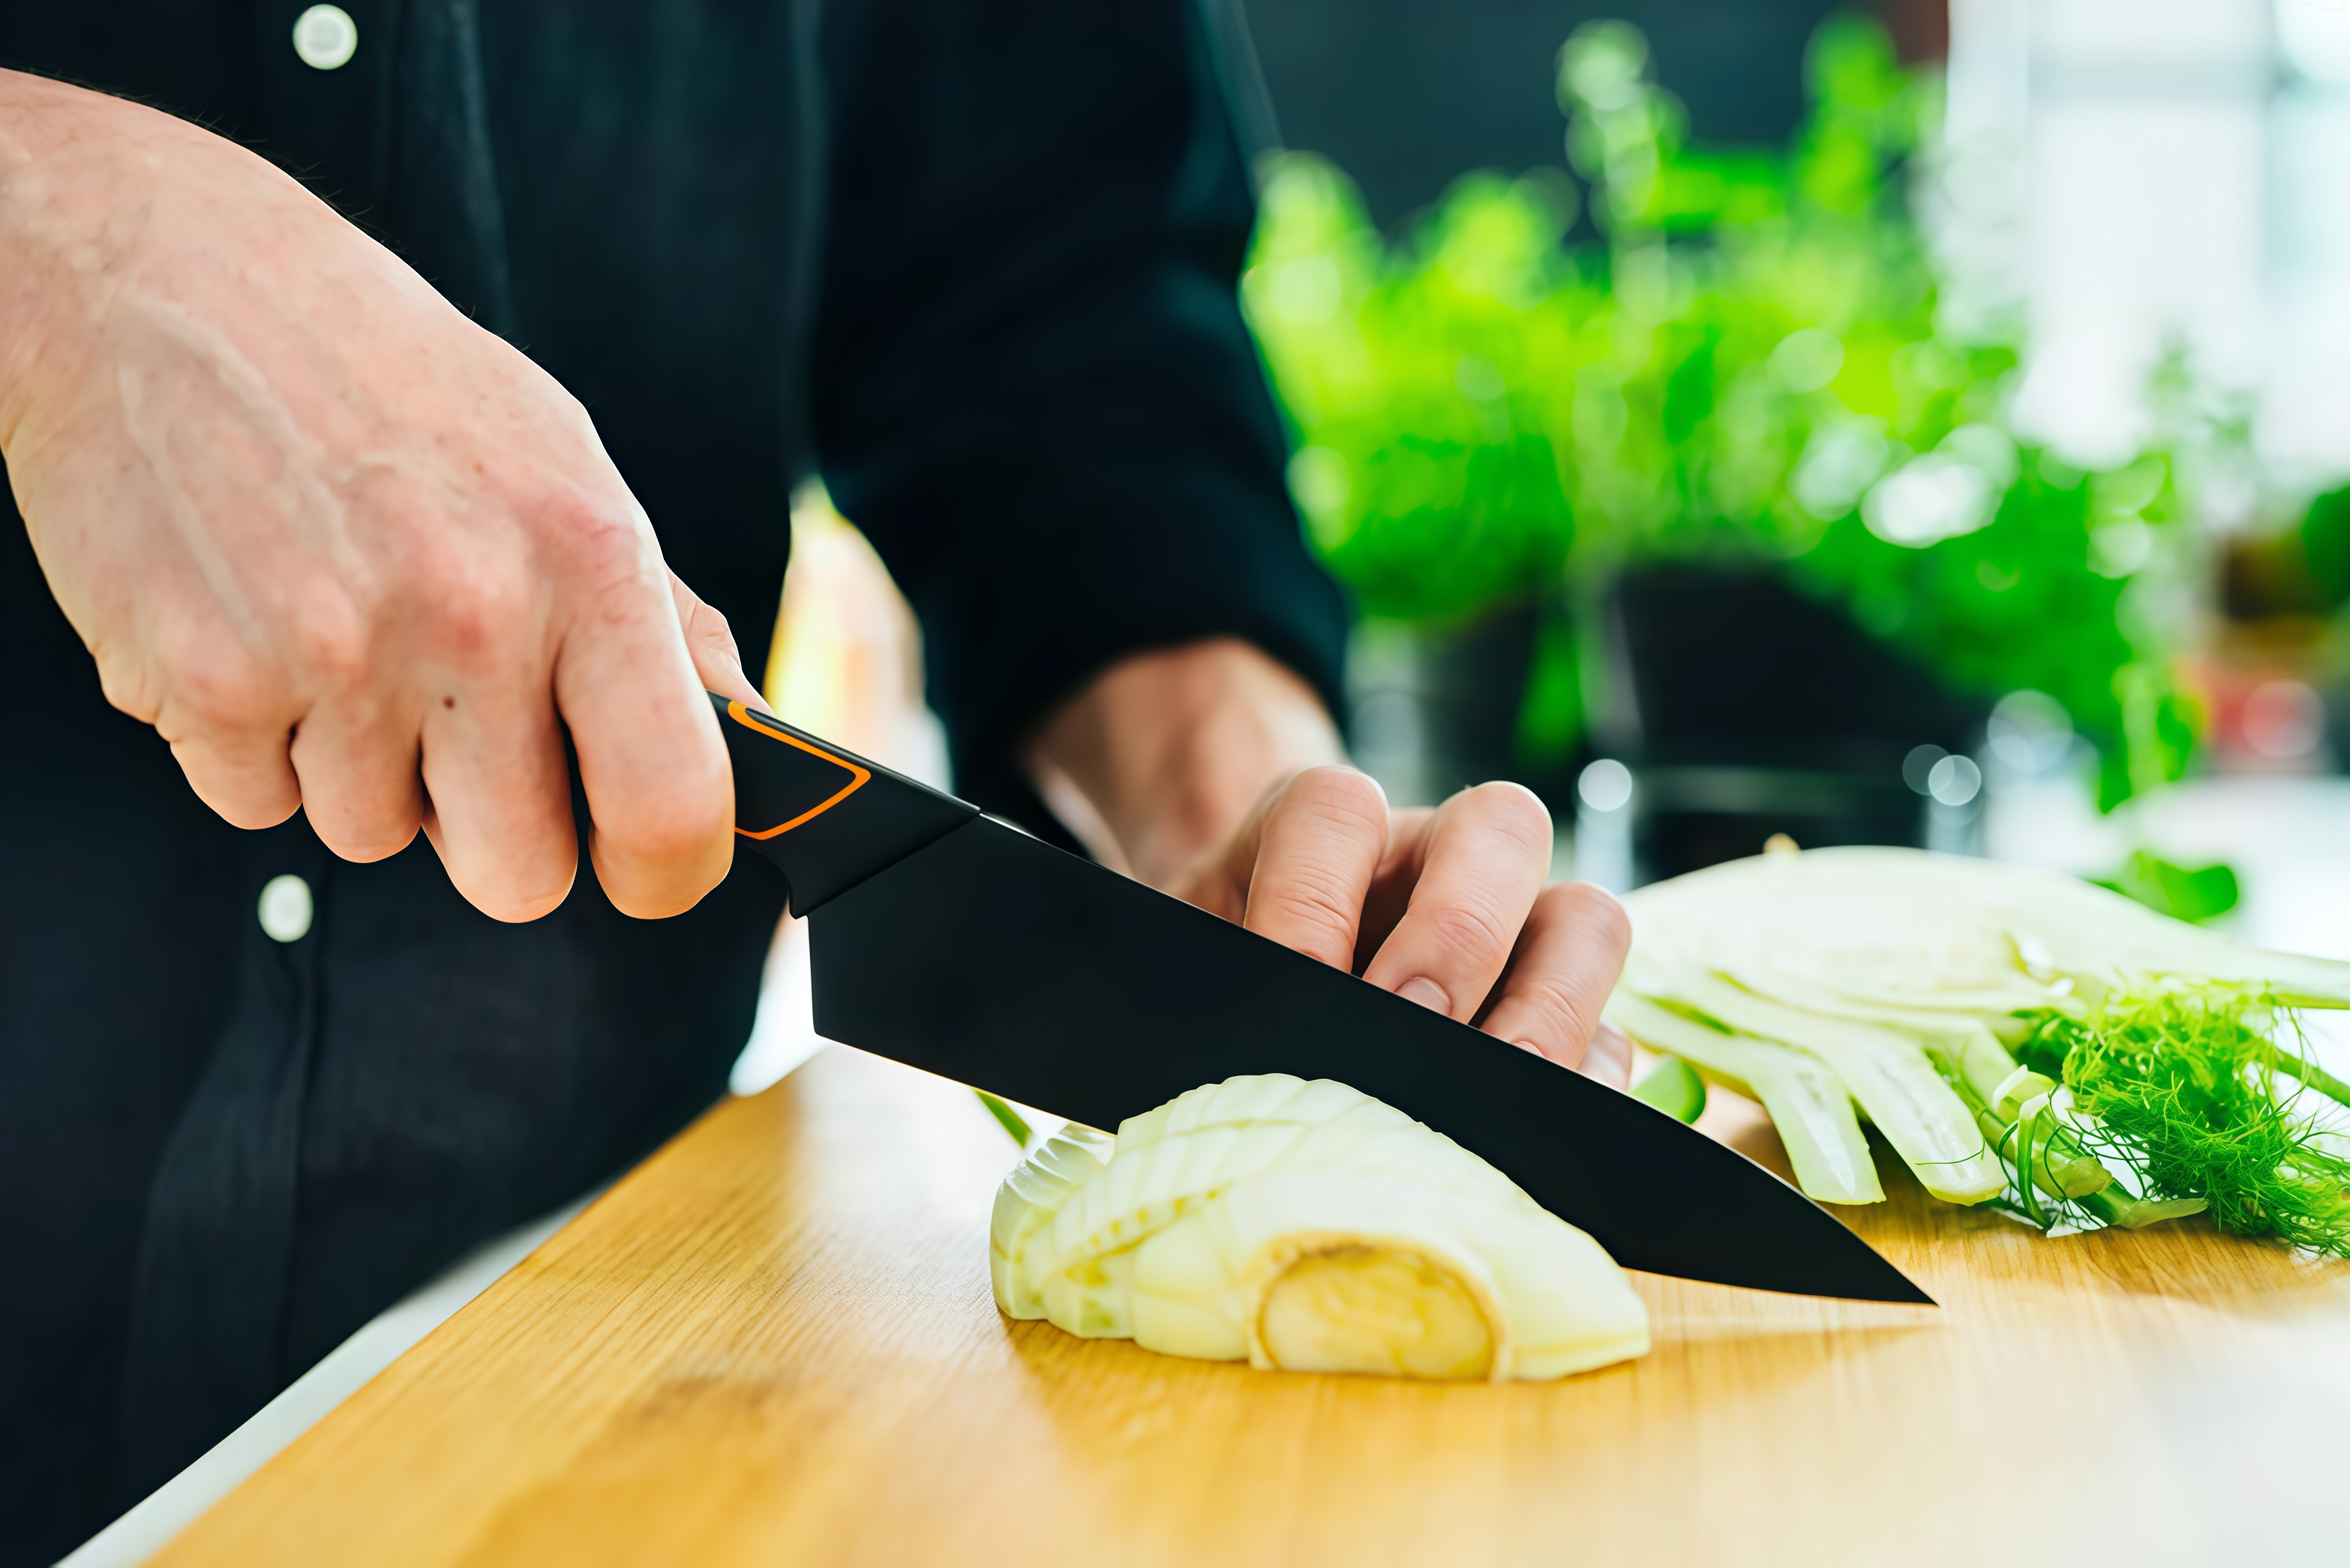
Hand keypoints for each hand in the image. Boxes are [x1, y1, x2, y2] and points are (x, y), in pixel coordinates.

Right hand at [0, 71, 765, 920]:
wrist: (159, 277)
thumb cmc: (388, 378)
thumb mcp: (562, 461)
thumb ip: (657, 616)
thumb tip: (746, 736)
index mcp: (587, 559)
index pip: (670, 806)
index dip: (665, 872)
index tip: (640, 867)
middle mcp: (469, 616)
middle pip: (518, 876)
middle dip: (491, 829)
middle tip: (454, 726)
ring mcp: (330, 656)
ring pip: (371, 837)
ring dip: (360, 768)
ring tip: (336, 626)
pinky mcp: (201, 682)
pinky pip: (256, 804)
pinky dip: (255, 743)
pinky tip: (254, 621)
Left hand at [1027, 639, 1632, 1083]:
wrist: (1256, 996)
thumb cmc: (1220, 975)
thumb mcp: (1190, 964)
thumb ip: (1209, 990)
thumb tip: (1227, 1084)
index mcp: (1328, 827)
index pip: (1335, 808)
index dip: (1310, 896)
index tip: (1286, 984)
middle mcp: (1440, 855)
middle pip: (1501, 827)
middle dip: (1459, 931)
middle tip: (1413, 1030)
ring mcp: (1519, 932)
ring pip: (1588, 918)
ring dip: (1551, 1009)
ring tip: (1496, 1101)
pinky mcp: (1564, 1022)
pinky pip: (1614, 1040)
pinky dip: (1589, 1092)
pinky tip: (1538, 1152)